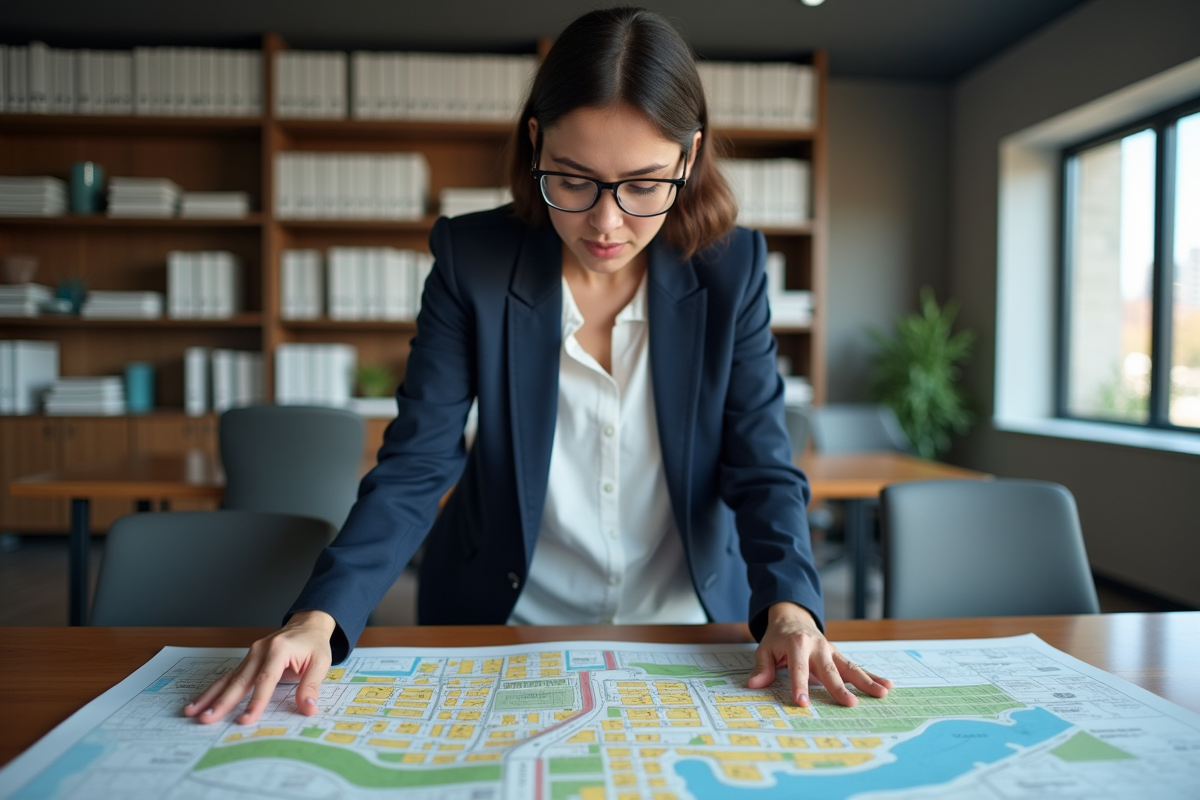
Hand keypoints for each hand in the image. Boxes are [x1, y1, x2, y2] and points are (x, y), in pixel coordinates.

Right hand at [183, 609, 336, 725]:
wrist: (307, 625)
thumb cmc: (314, 644)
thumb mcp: (321, 663)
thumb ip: (312, 686)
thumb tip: (308, 708)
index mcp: (278, 649)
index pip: (265, 680)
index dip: (255, 701)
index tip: (245, 720)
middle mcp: (260, 650)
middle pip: (239, 680)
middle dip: (222, 701)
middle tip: (206, 719)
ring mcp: (251, 655)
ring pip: (228, 678)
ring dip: (210, 696)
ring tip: (192, 712)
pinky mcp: (247, 661)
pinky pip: (229, 677)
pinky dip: (214, 690)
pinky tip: (200, 702)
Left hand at [748, 601, 892, 706]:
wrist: (793, 618)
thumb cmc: (778, 638)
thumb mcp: (765, 649)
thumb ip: (762, 667)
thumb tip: (753, 684)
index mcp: (796, 645)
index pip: (798, 668)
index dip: (799, 685)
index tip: (802, 702)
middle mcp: (818, 647)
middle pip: (829, 670)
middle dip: (838, 687)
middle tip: (850, 704)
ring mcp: (831, 651)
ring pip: (850, 667)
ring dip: (866, 681)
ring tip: (882, 693)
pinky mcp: (839, 656)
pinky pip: (857, 667)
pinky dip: (872, 675)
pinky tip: (887, 685)